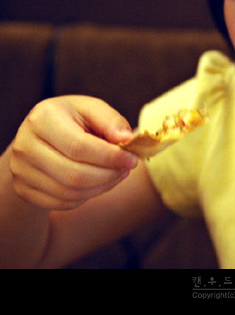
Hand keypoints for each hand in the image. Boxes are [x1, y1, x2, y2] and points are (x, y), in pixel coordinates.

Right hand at [10, 90, 134, 207]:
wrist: (37, 139)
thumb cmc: (70, 121)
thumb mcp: (89, 110)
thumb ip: (110, 121)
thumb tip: (127, 140)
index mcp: (42, 119)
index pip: (79, 147)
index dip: (110, 157)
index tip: (132, 159)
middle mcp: (25, 145)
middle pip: (74, 174)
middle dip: (108, 176)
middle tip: (126, 170)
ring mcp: (21, 171)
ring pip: (69, 193)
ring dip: (101, 188)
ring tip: (115, 176)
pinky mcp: (24, 190)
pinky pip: (62, 203)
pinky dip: (86, 197)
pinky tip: (97, 184)